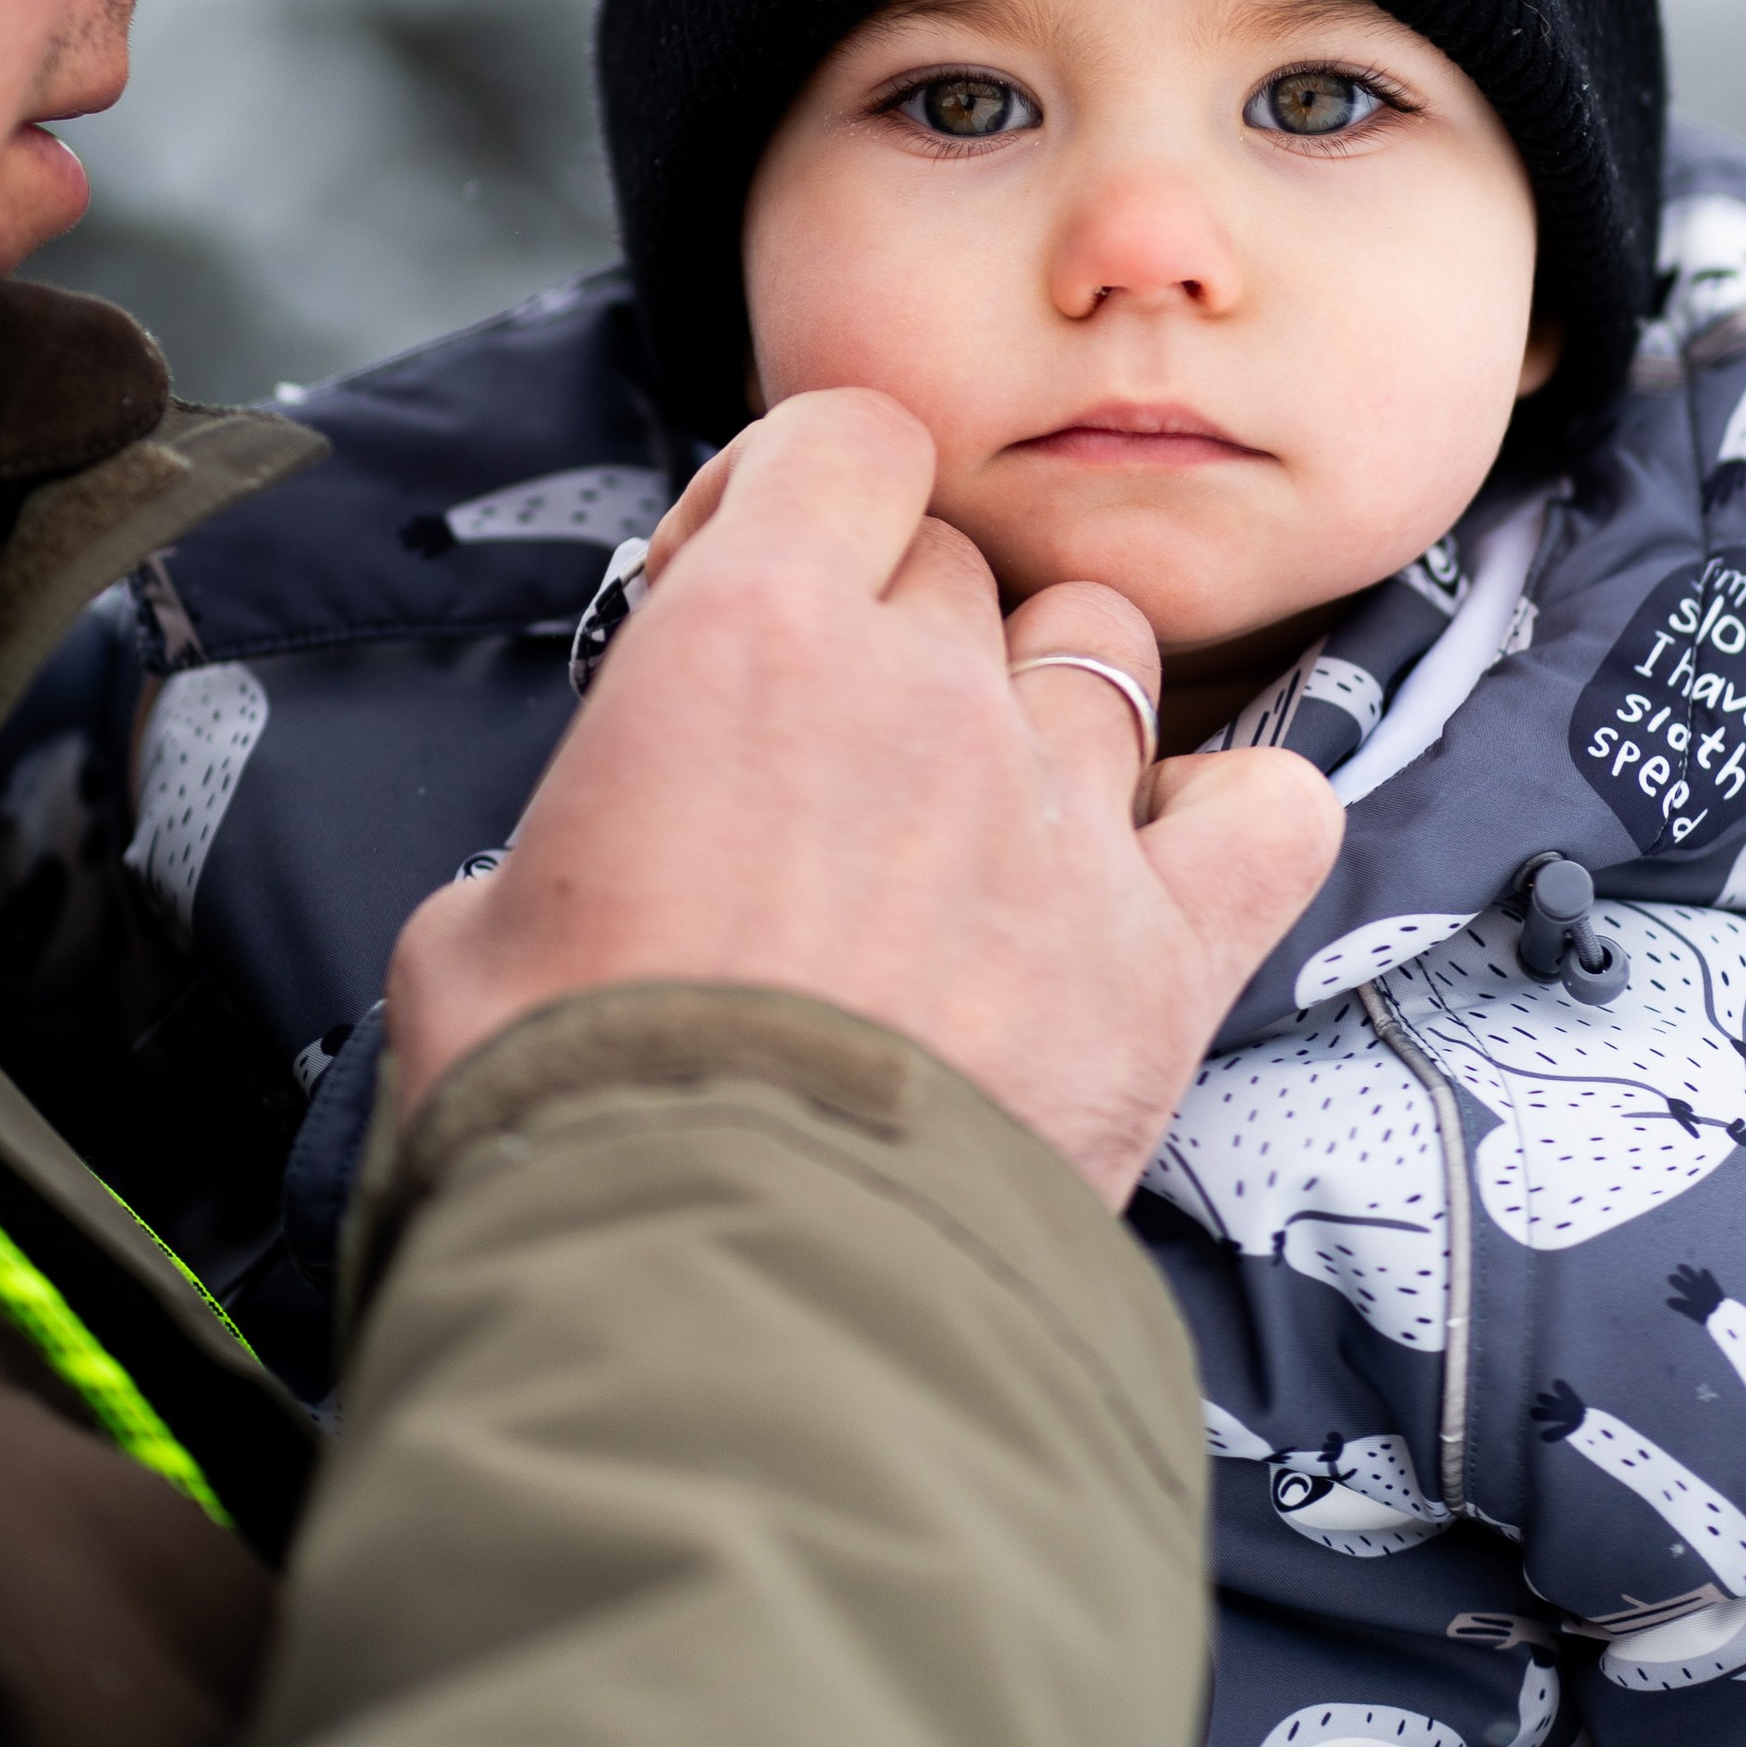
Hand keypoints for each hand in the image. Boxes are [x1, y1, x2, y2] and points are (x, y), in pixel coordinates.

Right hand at [387, 388, 1341, 1203]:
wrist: (716, 1308)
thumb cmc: (566, 1119)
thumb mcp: (473, 933)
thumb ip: (573, 831)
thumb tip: (596, 859)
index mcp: (750, 637)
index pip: (848, 438)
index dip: (801, 494)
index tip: (746, 590)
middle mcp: (926, 688)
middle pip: (957, 567)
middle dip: (893, 635)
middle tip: (823, 767)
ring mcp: (1065, 811)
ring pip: (1102, 654)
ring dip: (1043, 709)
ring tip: (975, 822)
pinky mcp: (1164, 952)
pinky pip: (1272, 808)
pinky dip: (1234, 820)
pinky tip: (1172, 866)